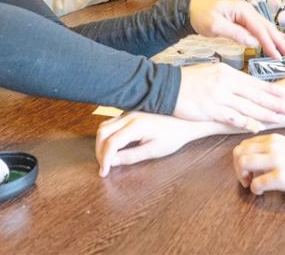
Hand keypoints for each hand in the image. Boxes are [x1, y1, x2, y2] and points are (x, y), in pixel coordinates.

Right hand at [95, 111, 215, 176]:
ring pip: (105, 126)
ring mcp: (129, 113)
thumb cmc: (172, 137)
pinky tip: (112, 148)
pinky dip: (107, 136)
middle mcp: (130, 116)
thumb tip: (112, 162)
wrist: (184, 123)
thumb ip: (131, 156)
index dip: (104, 158)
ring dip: (101, 142)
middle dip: (99, 151)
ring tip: (106, 159)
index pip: (111, 142)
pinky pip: (111, 123)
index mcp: (136, 125)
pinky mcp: (130, 114)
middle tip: (103, 168)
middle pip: (103, 131)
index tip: (104, 172)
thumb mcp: (153, 151)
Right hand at [175, 62, 284, 128]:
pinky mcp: (210, 109)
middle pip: (256, 95)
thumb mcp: (211, 72)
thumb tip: (244, 85)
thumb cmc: (189, 80)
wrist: (166, 86)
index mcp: (227, 72)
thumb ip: (229, 79)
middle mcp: (226, 83)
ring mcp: (218, 96)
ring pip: (248, 107)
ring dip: (266, 114)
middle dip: (276, 103)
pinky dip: (245, 122)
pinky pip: (232, 117)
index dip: (273, 90)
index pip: (255, 82)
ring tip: (280, 119)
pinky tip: (257, 127)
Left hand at [188, 0, 284, 58]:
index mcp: (242, 10)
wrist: (189, 10)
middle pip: (268, 28)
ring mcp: (245, 15)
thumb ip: (234, 33)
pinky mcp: (242, 20)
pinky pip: (258, 30)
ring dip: (277, 40)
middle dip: (280, 42)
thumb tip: (253, 42)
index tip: (277, 56)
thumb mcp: (215, 26)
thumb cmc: (200, 15)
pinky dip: (267, 38)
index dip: (270, 44)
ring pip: (265, 29)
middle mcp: (247, 10)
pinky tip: (274, 44)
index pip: (260, 29)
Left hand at [233, 133, 284, 202]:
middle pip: (239, 152)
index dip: (240, 158)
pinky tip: (262, 192)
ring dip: (242, 176)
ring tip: (251, 184)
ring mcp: (278, 160)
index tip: (248, 170)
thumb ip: (274, 150)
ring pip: (243, 163)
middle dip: (237, 168)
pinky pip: (256, 183)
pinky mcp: (283, 177)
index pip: (244, 144)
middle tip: (245, 179)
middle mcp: (274, 146)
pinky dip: (255, 189)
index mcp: (276, 139)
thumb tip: (254, 160)